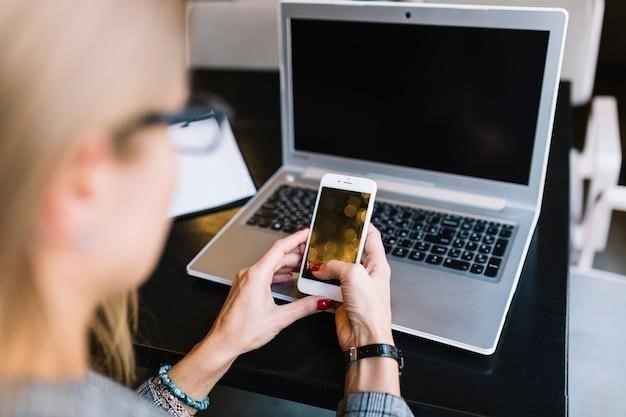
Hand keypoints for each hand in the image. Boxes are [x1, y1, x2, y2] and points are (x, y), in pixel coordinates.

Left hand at [168, 229, 330, 412]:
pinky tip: (287, 278)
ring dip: (286, 264)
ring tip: (303, 265)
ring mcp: (245, 280)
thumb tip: (320, 301)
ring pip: (269, 265)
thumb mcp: (279, 319)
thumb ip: (303, 307)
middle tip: (312, 253)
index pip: (279, 249)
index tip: (307, 232)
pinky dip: (277, 273)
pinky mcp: (244, 286)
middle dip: (295, 254)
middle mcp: (249, 274)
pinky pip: (263, 273)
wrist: (223, 342)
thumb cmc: (243, 331)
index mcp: (257, 276)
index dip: (296, 238)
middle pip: (276, 256)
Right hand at [312, 225, 398, 394]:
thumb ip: (335, 265)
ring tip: (314, 257)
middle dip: (335, 246)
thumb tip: (322, 266)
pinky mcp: (341, 299)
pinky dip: (319, 281)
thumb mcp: (354, 275)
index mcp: (377, 264)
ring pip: (336, 268)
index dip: (360, 225)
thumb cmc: (370, 311)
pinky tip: (312, 277)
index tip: (349, 215)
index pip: (371, 237)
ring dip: (325, 265)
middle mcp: (366, 274)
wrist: (364, 339)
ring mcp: (353, 287)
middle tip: (323, 237)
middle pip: (349, 252)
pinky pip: (327, 285)